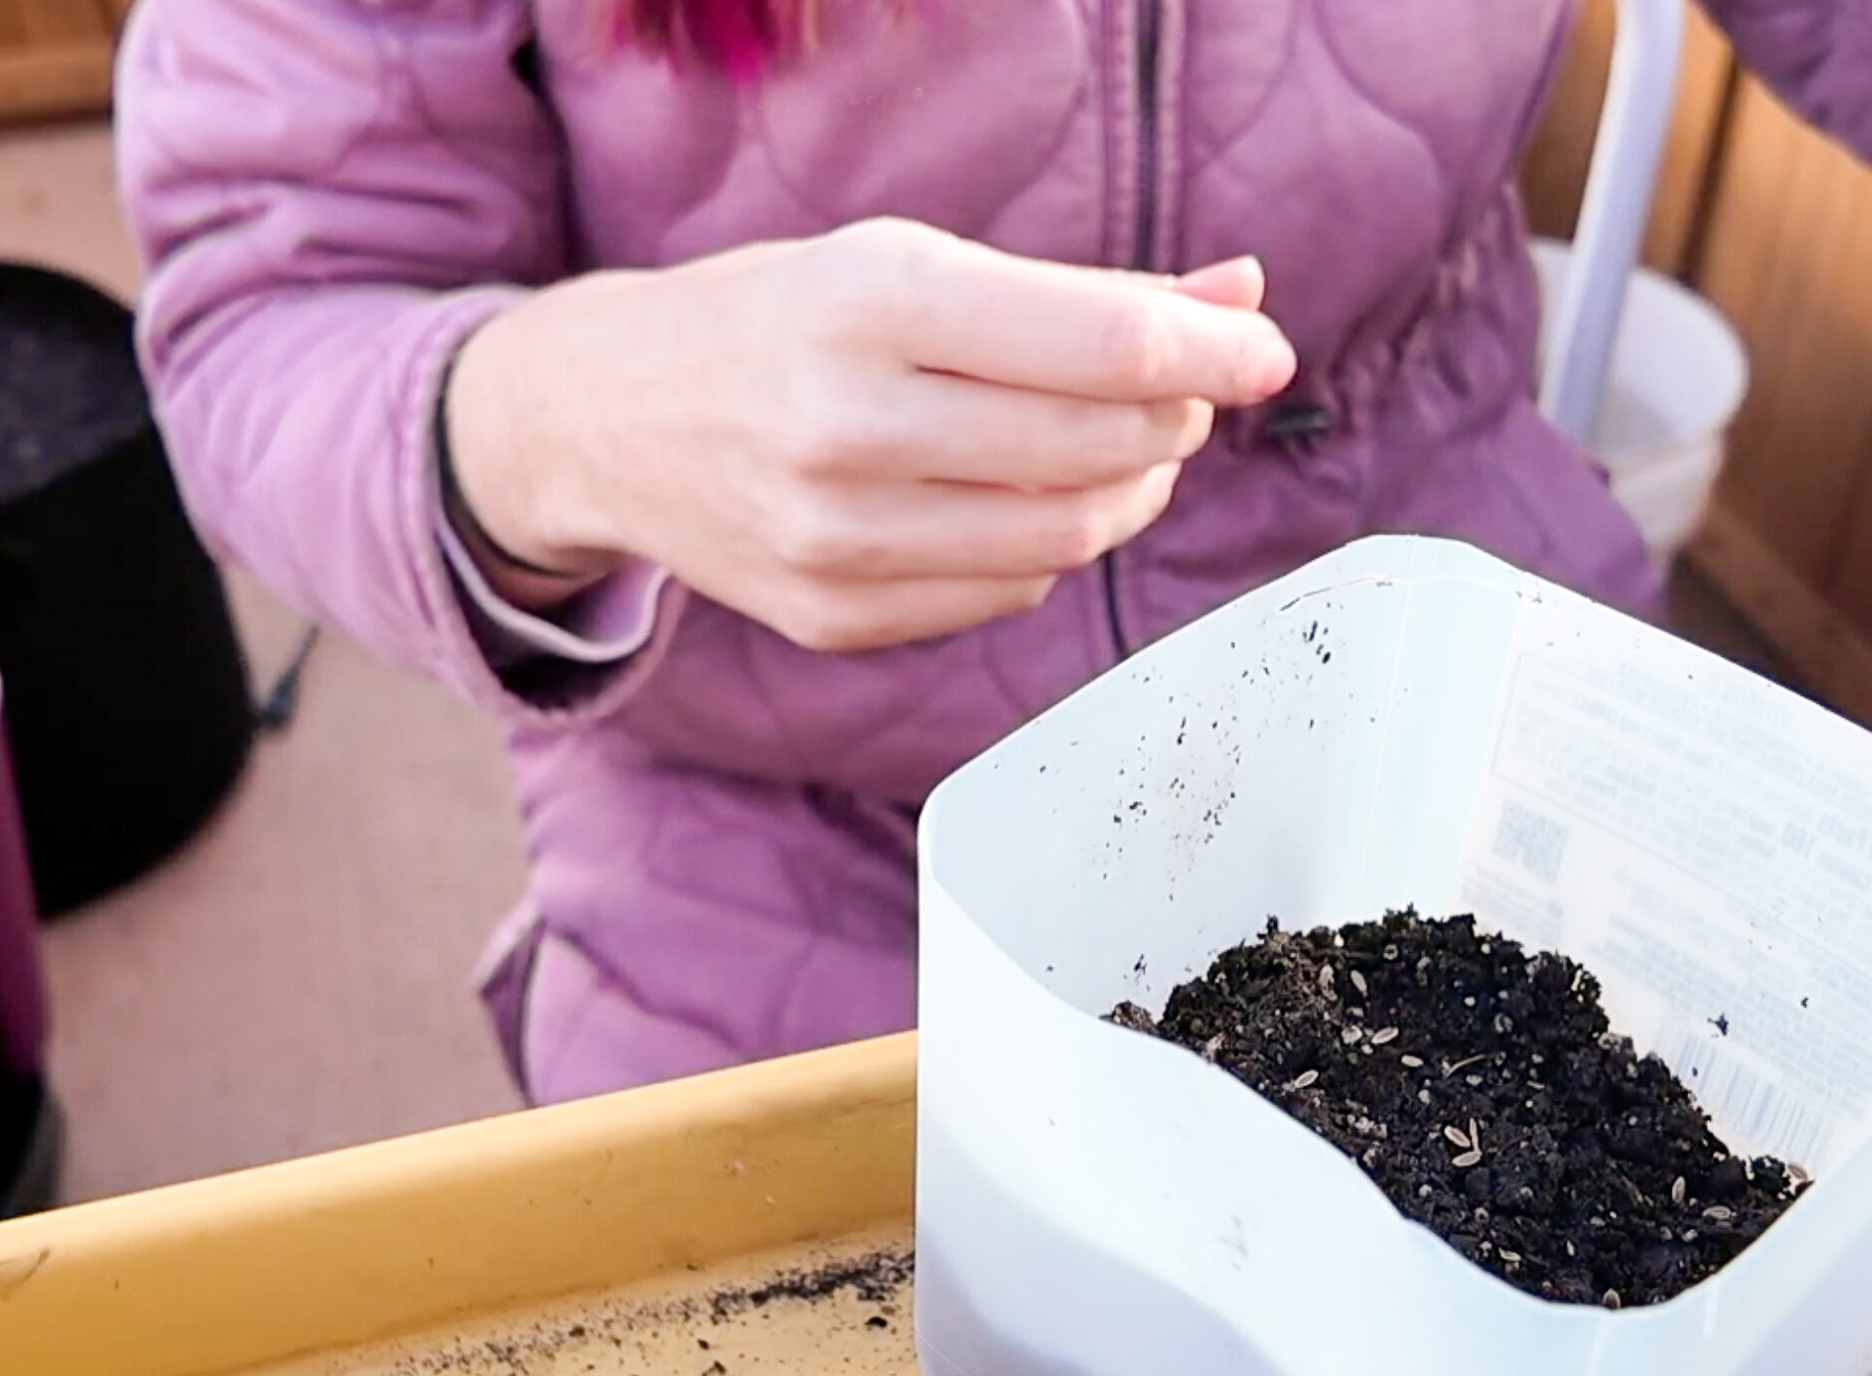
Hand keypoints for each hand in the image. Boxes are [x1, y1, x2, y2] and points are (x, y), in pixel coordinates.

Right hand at [445, 218, 1295, 650]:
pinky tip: (1025, 501)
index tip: (1261, 352)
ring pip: (1066, 538)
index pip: (1100, 349)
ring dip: (1129, 491)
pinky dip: (1049, 548)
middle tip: (1183, 395)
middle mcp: (847, 429)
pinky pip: (1007, 594)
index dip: (1210, 357)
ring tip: (1124, 448)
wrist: (610, 417)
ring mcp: (835, 540)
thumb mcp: (912, 262)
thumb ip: (1083, 291)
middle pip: (1098, 449)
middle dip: (1174, 420)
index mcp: (869, 307)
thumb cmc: (780, 321)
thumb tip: (1240, 304)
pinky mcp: (834, 617)